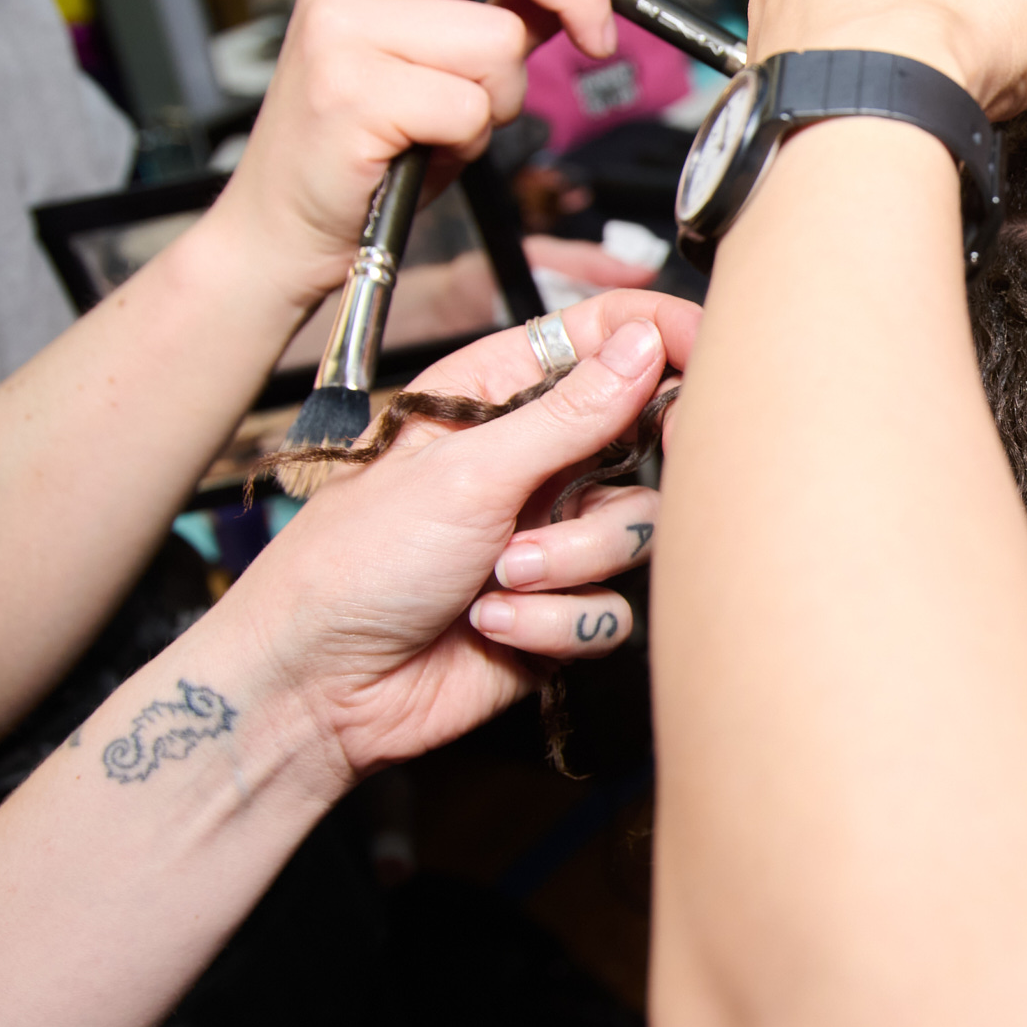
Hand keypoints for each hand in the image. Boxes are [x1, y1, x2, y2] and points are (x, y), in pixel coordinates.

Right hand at [210, 0, 618, 305]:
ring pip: (498, 37)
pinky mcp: (350, 94)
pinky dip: (473, 137)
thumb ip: (504, 7)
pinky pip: (470, 105)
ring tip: (460, 120)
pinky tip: (432, 146)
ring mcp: (343, 31)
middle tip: (597, 36)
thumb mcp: (442, 56)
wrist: (284, 220)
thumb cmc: (370, 142)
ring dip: (506, 94)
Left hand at [227, 289, 702, 786]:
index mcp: (498, 395)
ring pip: (637, 530)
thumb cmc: (355, 562)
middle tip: (618, 481)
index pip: (603, 337)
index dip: (662, 337)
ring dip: (573, 562)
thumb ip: (570, 412)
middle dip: (628, 474)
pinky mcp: (560, 609)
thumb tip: (646, 343)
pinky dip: (557, 622)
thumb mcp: (466, 471)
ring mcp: (552, 534)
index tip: (710, 355)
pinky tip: (493, 627)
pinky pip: (614, 606)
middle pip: (645, 436)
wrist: (317, 689)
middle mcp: (535, 459)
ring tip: (502, 576)